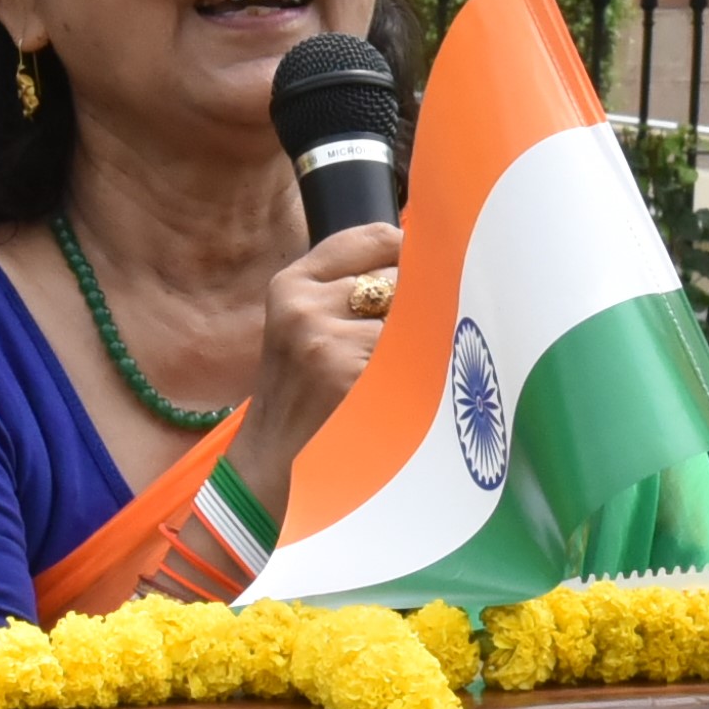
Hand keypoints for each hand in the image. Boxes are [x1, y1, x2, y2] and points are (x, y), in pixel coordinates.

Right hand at [224, 224, 404, 522]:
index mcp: (291, 283)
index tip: (429, 281)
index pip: (379, 239)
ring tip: (410, 374)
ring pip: (416, 317)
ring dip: (428, 344)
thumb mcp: (305, 329)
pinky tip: (411, 395)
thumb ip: (352, 290)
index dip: (414, 259)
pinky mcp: (349, 377)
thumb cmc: (304, 398)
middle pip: (404, 276)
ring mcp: (325, 341)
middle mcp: (304, 305)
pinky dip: (425, 373)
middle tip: (418, 343)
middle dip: (422, 307)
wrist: (273, 469)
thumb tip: (434, 259)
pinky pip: (415, 357)